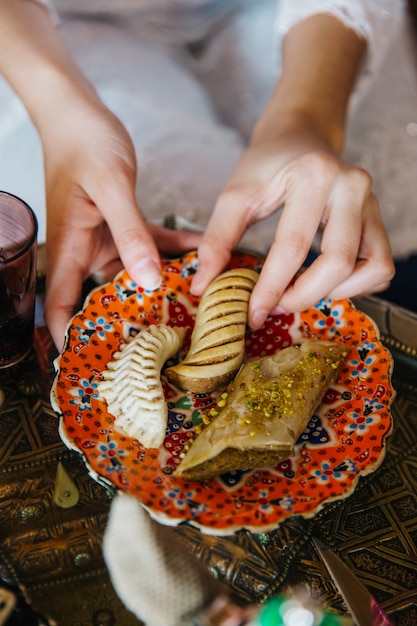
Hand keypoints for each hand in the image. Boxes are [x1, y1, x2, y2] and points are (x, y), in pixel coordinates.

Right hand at [42, 99, 200, 349]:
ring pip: (135, 274)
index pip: (62, 305)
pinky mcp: (124, 224)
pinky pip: (152, 244)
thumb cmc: (84, 143)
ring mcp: (107, 239)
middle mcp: (87, 250)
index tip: (95, 366)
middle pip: (104, 298)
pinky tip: (206, 253)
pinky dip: (175, 249)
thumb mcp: (111, 187)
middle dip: (131, 321)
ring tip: (198, 305)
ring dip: (163, 286)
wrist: (79, 112)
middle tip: (167, 344)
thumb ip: (131, 233)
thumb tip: (148, 280)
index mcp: (72, 247)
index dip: (70, 338)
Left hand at [191, 129, 393, 328]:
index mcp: (314, 175)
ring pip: (371, 268)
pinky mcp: (379, 218)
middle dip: (304, 296)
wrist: (300, 137)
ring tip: (301, 291)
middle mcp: (352, 187)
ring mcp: (372, 203)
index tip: (254, 314)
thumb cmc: (267, 165)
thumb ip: (218, 240)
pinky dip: (357, 285)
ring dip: (336, 292)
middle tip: (276, 306)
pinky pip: (380, 267)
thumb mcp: (236, 195)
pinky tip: (325, 281)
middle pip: (338, 263)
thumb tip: (204, 287)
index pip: (293, 246)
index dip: (271, 288)